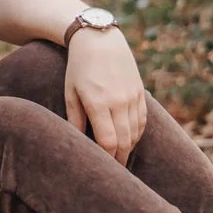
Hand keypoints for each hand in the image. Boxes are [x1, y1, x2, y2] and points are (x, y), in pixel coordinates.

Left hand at [63, 28, 147, 165]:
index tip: (103, 169)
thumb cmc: (78, 67)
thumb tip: (78, 143)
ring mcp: (132, 96)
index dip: (107, 158)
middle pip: (124, 141)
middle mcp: (118, 101)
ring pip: (135, 132)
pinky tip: (129, 141)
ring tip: (120, 159)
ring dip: (129, 148)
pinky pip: (142, 120)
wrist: (100, 40)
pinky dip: (137, 134)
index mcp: (98, 102)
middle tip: (114, 172)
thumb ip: (74, 118)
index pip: (108, 141)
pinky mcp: (140, 92)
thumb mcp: (70, 91)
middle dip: (119, 159)